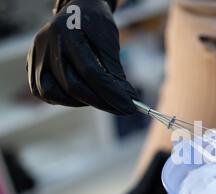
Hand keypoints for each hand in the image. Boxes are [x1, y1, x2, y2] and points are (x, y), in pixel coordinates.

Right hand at [27, 0, 136, 114]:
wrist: (76, 10)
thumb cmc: (95, 24)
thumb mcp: (109, 41)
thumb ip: (114, 70)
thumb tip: (127, 99)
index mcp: (67, 33)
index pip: (91, 73)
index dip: (112, 94)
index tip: (130, 107)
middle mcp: (46, 45)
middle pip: (72, 86)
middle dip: (101, 102)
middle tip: (121, 108)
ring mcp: (36, 55)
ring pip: (54, 93)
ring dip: (81, 102)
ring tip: (101, 98)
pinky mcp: (32, 66)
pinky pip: (44, 92)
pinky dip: (64, 99)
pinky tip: (81, 96)